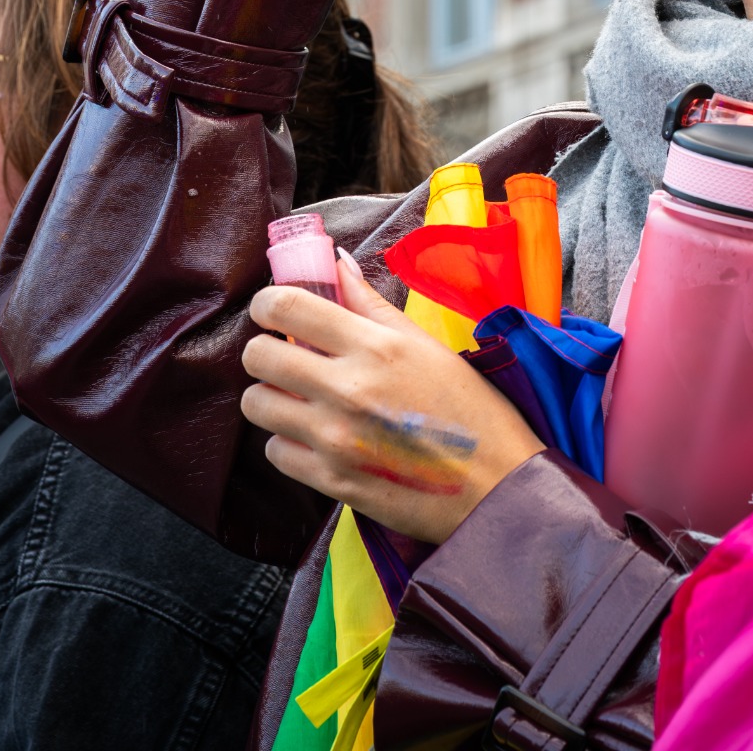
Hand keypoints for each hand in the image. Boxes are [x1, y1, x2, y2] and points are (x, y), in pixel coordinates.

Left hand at [240, 256, 543, 543]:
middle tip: (288, 354)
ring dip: (272, 395)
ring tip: (302, 397)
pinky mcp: (331, 482)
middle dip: (265, 349)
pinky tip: (317, 436)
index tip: (273, 309)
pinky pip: (275, 451)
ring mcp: (336, 439)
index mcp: (376, 346)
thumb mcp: (427, 345)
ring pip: (256, 404)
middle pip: (258, 355)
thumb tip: (337, 263)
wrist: (496, 489)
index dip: (267, 303)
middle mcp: (348, 389)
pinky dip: (288, 441)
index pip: (288, 306)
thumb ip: (371, 304)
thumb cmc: (472, 411)